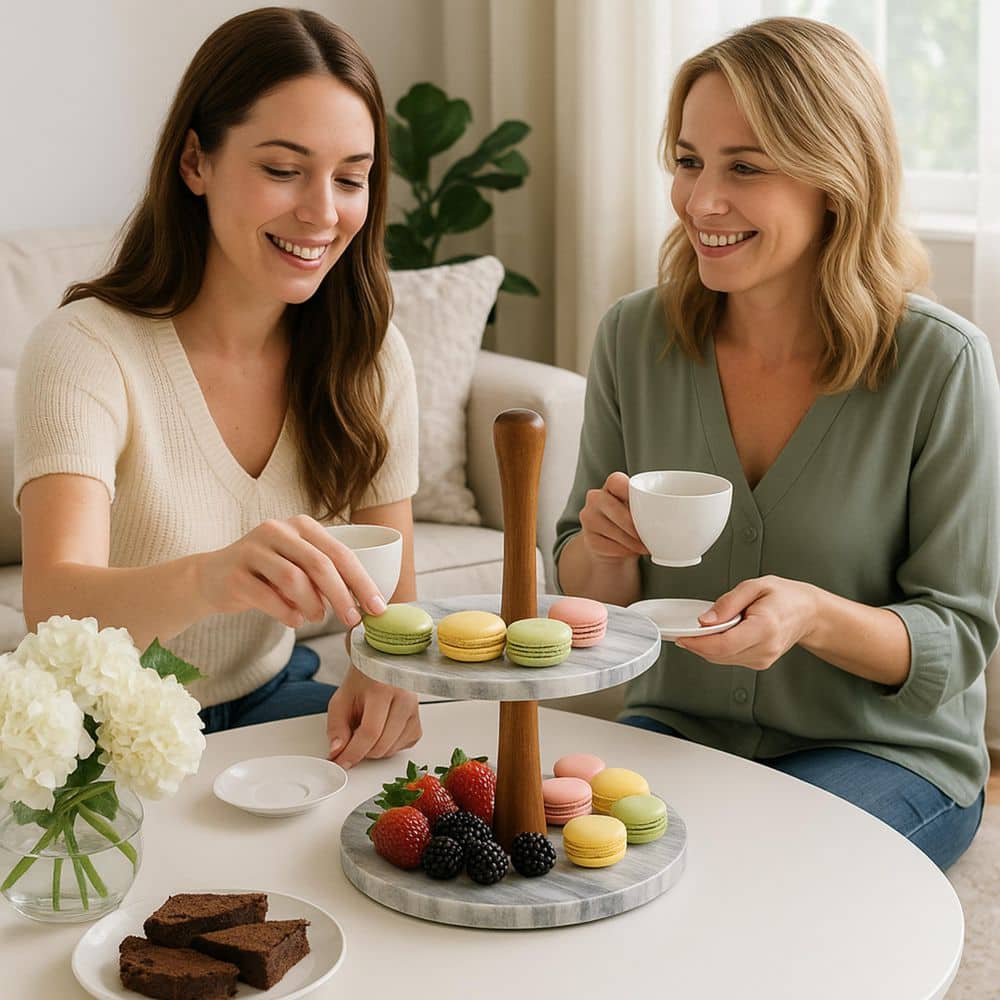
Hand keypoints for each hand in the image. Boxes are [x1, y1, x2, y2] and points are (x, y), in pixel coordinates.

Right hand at [196, 515, 386, 629]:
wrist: (211, 578)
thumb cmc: (267, 575)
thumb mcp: (299, 566)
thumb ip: (326, 577)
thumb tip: (364, 603)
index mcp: (301, 525)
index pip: (340, 553)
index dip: (362, 582)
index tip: (378, 607)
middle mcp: (277, 530)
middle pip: (320, 564)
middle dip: (342, 595)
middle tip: (352, 619)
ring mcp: (253, 549)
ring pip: (294, 579)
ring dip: (312, 605)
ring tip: (316, 618)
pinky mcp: (234, 572)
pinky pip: (267, 597)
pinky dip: (286, 613)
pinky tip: (293, 620)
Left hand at [326, 664, 421, 768]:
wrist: (379, 672)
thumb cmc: (361, 684)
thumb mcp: (340, 701)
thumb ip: (336, 728)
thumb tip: (337, 753)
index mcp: (383, 689)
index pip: (370, 731)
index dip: (353, 752)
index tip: (341, 761)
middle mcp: (404, 699)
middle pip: (382, 744)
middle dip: (361, 752)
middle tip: (351, 743)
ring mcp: (415, 711)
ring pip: (391, 750)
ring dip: (374, 750)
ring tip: (366, 731)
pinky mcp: (418, 724)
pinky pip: (401, 748)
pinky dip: (388, 748)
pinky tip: (381, 732)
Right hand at [579, 472, 648, 561]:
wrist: (611, 542)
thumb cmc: (631, 519)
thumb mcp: (638, 507)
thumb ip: (649, 504)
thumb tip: (679, 514)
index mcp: (610, 485)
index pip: (616, 481)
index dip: (629, 491)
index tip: (644, 504)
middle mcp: (595, 498)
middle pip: (616, 510)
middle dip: (634, 525)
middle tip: (651, 535)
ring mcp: (588, 518)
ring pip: (614, 531)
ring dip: (633, 542)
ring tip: (646, 546)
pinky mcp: (589, 539)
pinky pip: (609, 546)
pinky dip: (624, 551)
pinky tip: (632, 551)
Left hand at [675, 576, 817, 669]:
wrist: (808, 613)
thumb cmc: (785, 597)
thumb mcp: (754, 586)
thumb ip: (727, 603)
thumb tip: (704, 620)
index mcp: (764, 628)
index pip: (723, 644)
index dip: (698, 643)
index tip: (681, 637)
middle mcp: (765, 648)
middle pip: (719, 655)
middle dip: (698, 644)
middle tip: (686, 631)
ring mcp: (764, 659)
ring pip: (722, 660)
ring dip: (707, 647)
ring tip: (708, 628)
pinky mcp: (760, 663)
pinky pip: (730, 659)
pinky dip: (719, 649)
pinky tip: (721, 635)